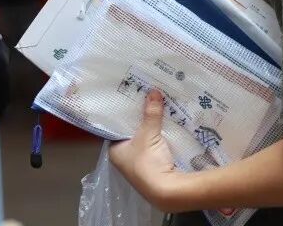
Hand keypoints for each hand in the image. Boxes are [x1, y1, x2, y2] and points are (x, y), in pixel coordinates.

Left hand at [109, 90, 180, 211]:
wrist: (167, 192)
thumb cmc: (148, 163)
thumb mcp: (148, 134)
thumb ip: (151, 113)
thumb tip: (153, 91)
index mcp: (114, 151)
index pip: (115, 127)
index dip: (123, 114)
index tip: (130, 98)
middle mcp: (124, 159)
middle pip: (131, 133)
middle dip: (139, 119)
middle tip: (145, 98)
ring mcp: (139, 165)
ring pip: (144, 140)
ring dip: (151, 128)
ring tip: (156, 107)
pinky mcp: (154, 168)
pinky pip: (155, 147)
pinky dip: (159, 137)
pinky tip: (165, 124)